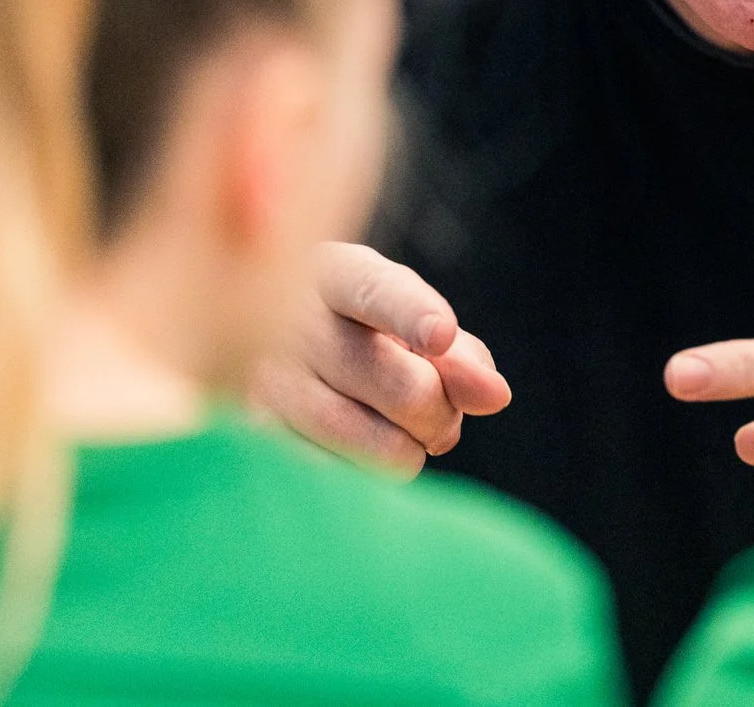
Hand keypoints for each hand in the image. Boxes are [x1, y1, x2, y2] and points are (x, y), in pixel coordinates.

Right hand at [251, 244, 510, 478]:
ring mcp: (267, 383)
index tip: (441, 335)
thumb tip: (495, 397)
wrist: (267, 353)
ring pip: (382, 447)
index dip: (414, 315)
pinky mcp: (258, 437)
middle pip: (405, 388)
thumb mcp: (412, 326)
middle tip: (437, 411)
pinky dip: (368, 473)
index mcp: (338, 274)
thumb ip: (462, 357)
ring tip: (399, 432)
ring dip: (412, 450)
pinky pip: (346, 479)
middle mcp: (293, 322)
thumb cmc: (362, 336)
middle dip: (442, 412)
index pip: (379, 292)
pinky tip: (352, 446)